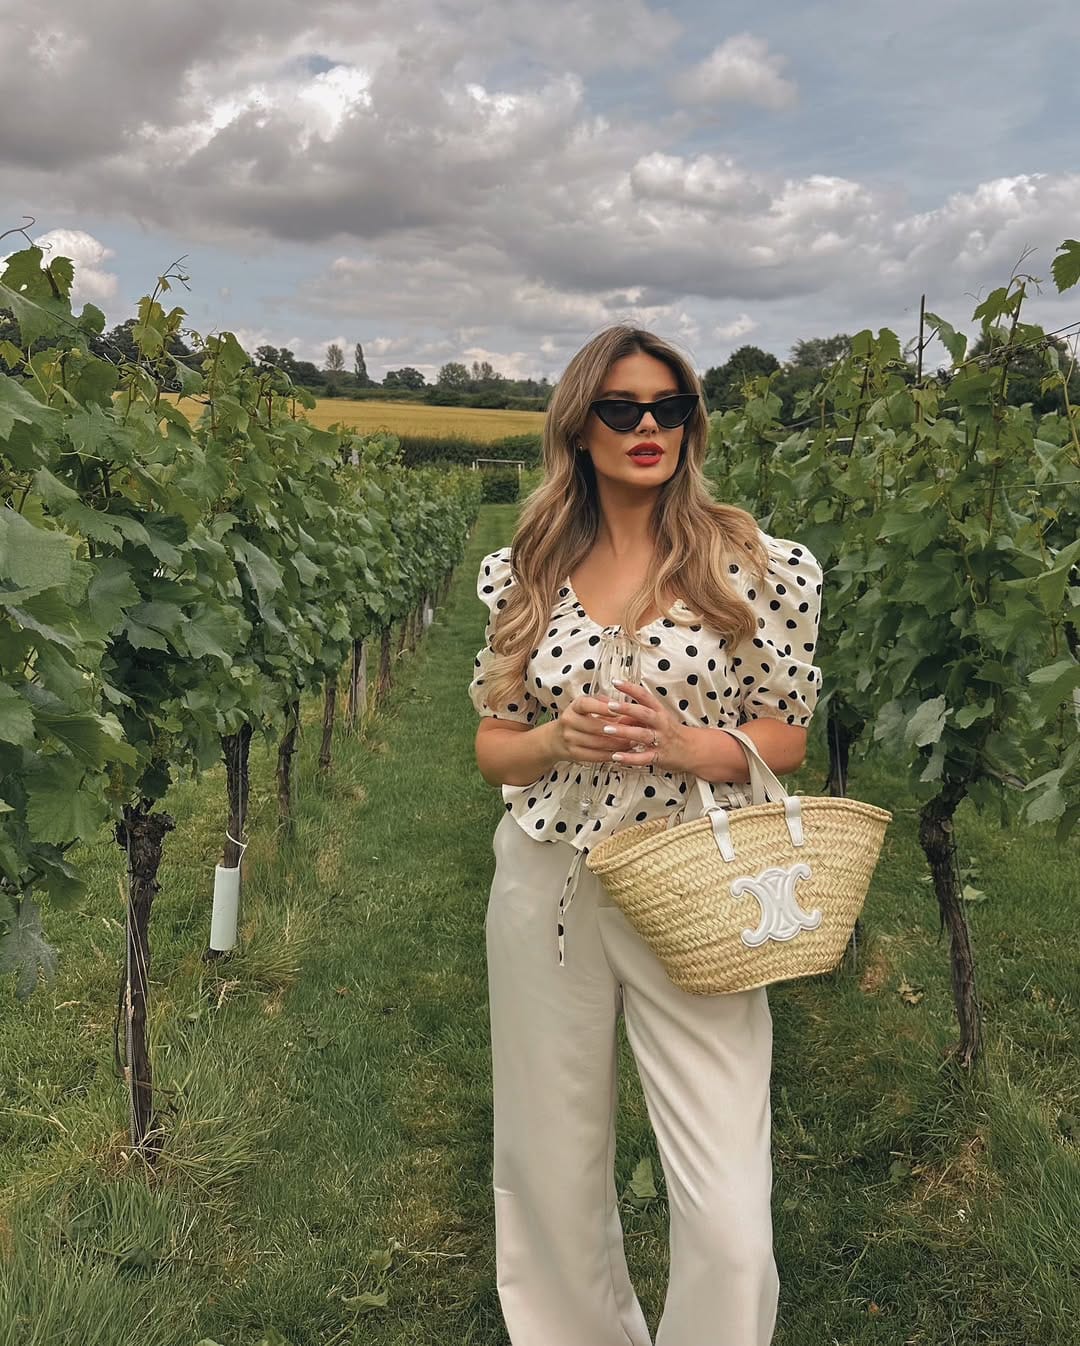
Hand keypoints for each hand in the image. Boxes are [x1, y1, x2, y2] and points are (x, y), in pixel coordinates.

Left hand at [550, 679, 693, 772]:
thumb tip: (608, 705)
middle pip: (644, 713)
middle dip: (627, 709)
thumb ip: (632, 713)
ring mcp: (660, 740)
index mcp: (659, 711)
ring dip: (624, 732)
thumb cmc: (669, 732)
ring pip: (642, 734)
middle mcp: (660, 723)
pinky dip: (630, 758)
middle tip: (610, 706)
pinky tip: (616, 756)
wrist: (692, 750)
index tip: (616, 682)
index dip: (630, 688)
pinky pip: (643, 758)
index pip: (644, 696)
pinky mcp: (659, 756)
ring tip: (607, 730)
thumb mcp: (654, 718)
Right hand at [550, 690, 635, 763]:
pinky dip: (609, 755)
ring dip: (617, 744)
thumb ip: (605, 704)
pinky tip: (620, 754)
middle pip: (594, 726)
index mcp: (574, 707)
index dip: (602, 707)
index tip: (618, 709)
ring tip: (631, 743)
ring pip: (597, 743)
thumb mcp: (588, 706)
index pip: (585, 704)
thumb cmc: (579, 719)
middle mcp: (569, 721)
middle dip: (616, 730)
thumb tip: (626, 706)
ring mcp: (570, 739)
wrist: (556, 739)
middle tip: (634, 731)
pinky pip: (594, 756)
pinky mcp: (573, 753)